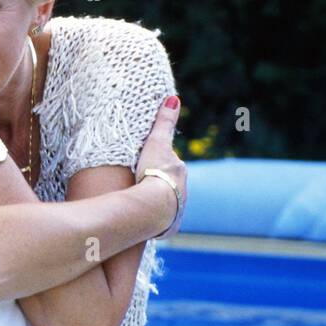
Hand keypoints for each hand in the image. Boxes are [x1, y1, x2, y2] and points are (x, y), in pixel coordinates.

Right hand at [134, 95, 187, 239]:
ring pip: (168, 203)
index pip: (170, 164)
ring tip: (142, 204)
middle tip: (142, 183)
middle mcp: (183, 191)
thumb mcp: (156, 143)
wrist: (154, 207)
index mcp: (180, 171)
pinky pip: (162, 223)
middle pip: (170, 184)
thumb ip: (164, 123)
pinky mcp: (169, 227)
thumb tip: (173, 98)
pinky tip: (146, 222)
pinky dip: (156, 221)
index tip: (147, 164)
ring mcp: (177, 210)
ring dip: (157, 203)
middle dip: (160, 184)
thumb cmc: (154, 173)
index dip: (158, 163)